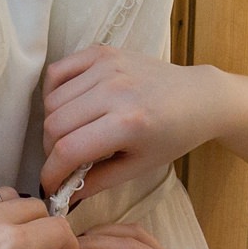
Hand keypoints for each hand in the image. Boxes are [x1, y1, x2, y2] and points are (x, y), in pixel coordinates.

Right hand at [40, 46, 232, 201]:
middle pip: (54, 125)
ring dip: (52, 124)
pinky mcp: (102, 52)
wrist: (198, 97)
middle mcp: (115, 90)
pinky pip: (58, 72)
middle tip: (62, 162)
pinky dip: (54, 92)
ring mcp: (107, 67)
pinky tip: (68, 108)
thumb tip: (63, 196)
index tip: (49, 186)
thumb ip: (97, 182)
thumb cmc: (173, 135)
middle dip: (50, 151)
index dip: (51, 173)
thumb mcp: (139, 166)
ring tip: (69, 136)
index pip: (67, 150)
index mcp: (128, 123)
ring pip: (51, 100)